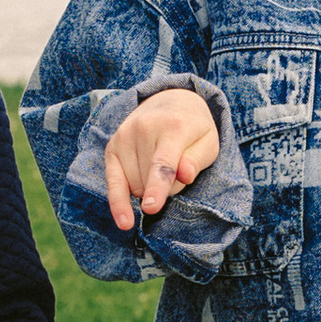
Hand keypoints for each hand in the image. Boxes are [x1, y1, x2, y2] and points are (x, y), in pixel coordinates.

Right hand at [104, 89, 220, 231]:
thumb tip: (185, 175)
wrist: (169, 100)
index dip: (158, 187)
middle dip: (167, 188)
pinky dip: (118, 202)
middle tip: (178, 169)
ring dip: (149, 189)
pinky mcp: (112, 147)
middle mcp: (143, 129)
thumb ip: (198, 160)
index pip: (163, 163)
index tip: (151, 207)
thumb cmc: (193, 129)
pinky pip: (112, 182)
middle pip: (151, 181)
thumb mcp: (209, 142)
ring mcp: (124, 136)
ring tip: (159, 168)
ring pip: (135, 186)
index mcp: (173, 126)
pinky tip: (124, 221)